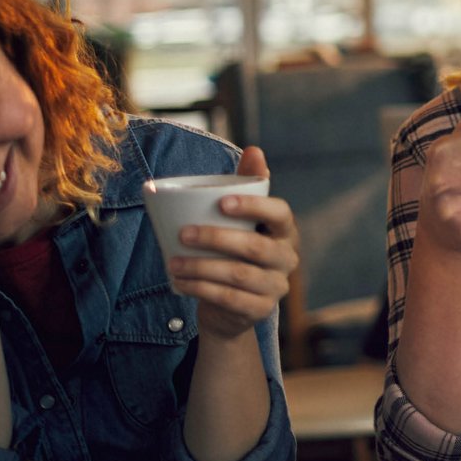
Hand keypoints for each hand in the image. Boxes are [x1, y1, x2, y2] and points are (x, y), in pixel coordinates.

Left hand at [168, 146, 300, 339]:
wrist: (232, 306)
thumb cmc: (236, 250)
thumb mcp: (241, 219)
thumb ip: (248, 184)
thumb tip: (255, 149)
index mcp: (286, 231)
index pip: (281, 214)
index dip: (255, 207)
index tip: (223, 202)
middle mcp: (287, 259)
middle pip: (255, 248)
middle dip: (217, 239)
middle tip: (184, 234)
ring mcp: (276, 287)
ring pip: (238, 275)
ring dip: (201, 267)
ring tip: (173, 262)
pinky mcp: (260, 311)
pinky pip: (228, 299)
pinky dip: (200, 289)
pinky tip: (180, 282)